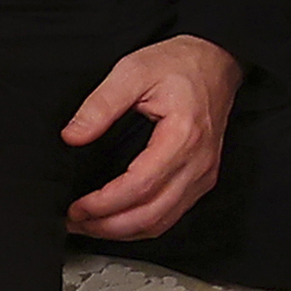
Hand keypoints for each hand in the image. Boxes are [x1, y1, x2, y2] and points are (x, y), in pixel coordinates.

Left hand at [62, 33, 242, 239]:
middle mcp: (198, 162)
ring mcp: (203, 173)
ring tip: (91, 224)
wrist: (217, 60)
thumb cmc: (180, 63)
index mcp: (182, 136)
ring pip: (161, 222)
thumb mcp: (133, 70)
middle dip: (108, 226)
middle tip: (76, 221)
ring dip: (122, 230)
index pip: (139, 186)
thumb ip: (100, 104)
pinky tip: (118, 218)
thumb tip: (73, 136)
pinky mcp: (202, 178)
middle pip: (151, 215)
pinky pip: (171, 214)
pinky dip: (142, 224)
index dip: (104, 204)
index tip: (76, 207)